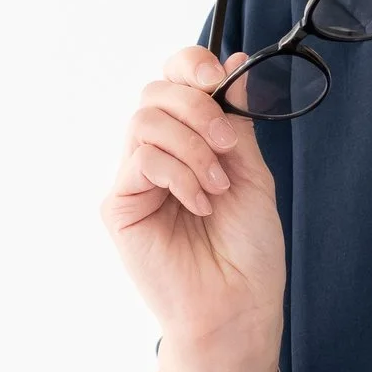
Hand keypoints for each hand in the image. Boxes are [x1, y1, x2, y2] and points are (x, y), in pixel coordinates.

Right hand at [99, 45, 286, 371]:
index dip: (191, 66)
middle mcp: (157, 156)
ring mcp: (135, 180)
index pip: (173, 81)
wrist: (237, 307)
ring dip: (192, 145)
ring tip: (217, 186)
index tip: (219, 80)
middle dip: (198, 108)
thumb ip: (236, 121)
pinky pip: (141, 159)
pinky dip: (179, 173)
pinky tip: (201, 203)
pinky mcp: (120, 205)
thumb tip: (235, 64)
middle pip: (155, 93)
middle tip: (228, 147)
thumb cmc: (247, 252)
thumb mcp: (252, 173)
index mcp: (189, 142)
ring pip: (145, 120)